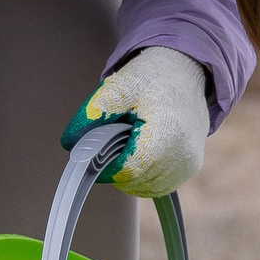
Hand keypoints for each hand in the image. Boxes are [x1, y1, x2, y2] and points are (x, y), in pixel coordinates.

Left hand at [63, 47, 208, 197]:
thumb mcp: (118, 87)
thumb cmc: (153, 77)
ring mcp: (189, 164)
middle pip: (135, 181)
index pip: (128, 169)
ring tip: (128, 142)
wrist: (185, 72)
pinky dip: (142, 176)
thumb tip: (69, 142)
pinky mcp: (190, 168)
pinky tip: (138, 152)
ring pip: (145, 188)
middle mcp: (183, 154)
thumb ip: (92, 114)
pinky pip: (158, 185)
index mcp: (167, 132)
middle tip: (112, 140)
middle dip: (115, 167)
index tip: (95, 152)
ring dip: (128, 173)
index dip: (105, 166)